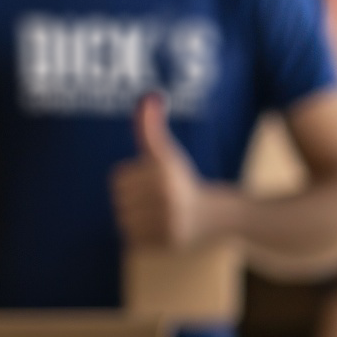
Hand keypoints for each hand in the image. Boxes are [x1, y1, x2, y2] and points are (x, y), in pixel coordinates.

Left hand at [110, 94, 211, 248]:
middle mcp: (168, 195)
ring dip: (136, 218)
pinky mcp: (169, 241)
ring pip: (124, 219)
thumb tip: (149, 96)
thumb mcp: (166, 153)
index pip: (118, 178)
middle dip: (133, 200)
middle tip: (157, 200)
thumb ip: (150, 127)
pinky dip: (141, 235)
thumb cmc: (183, 181)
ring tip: (157, 215)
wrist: (218, 216)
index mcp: (165, 171)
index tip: (153, 181)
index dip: (132, 179)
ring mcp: (169, 220)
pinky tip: (159, 229)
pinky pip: (132, 238)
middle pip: (119, 200)